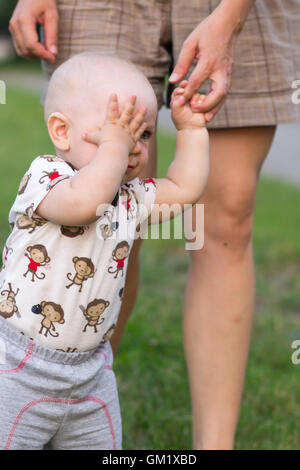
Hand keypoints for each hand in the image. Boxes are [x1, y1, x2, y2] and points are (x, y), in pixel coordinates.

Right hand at [9, 0, 57, 61]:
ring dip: (35, 55)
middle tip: (52, 55)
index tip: (53, 57)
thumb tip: (53, 53)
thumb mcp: (52, 16)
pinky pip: (20, 48)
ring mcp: (12, 28)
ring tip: (47, 49)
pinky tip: (41, 47)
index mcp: (24, 19)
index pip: (31, 45)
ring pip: (22, 51)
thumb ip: (52, 35)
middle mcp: (15, 24)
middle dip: (40, 56)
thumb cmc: (44, 1)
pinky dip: (31, 52)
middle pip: (26, 50)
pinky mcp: (13, 31)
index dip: (43, 54)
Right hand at [82, 94, 147, 151]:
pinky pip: (139, 132)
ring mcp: (128, 131)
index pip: (111, 110)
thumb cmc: (103, 145)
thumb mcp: (95, 139)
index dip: (112, 102)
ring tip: (145, 107)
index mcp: (111, 123)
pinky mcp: (133, 139)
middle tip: (134, 95)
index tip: (114, 93)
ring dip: (140, 114)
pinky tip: (145, 123)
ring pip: (136, 121)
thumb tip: (82, 135)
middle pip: (127, 112)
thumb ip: (90, 135)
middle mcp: (121, 125)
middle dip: (130, 103)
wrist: (114, 152)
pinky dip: (142, 128)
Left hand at [169, 6, 238, 121]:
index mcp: (209, 60)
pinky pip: (224, 92)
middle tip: (194, 111)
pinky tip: (210, 110)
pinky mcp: (229, 74)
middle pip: (218, 93)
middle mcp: (220, 69)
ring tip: (205, 118)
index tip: (180, 100)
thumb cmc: (207, 31)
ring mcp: (227, 72)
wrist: (228, 24)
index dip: (188, 92)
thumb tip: (173, 81)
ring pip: (224, 95)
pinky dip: (218, 103)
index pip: (198, 80)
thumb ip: (182, 63)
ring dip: (215, 108)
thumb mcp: (190, 44)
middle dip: (207, 105)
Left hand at [171, 81, 205, 129]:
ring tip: (192, 106)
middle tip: (187, 86)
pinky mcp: (202, 101)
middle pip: (187, 88)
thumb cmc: (183, 121)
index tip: (181, 90)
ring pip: (196, 92)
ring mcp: (194, 99)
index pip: (178, 90)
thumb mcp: (176, 111)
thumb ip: (176, 102)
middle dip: (188, 88)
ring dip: (194, 98)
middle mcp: (186, 98)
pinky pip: (203, 97)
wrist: (194, 128)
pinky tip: (198, 107)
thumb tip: (181, 92)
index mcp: (177, 99)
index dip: (179, 89)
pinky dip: (201, 101)